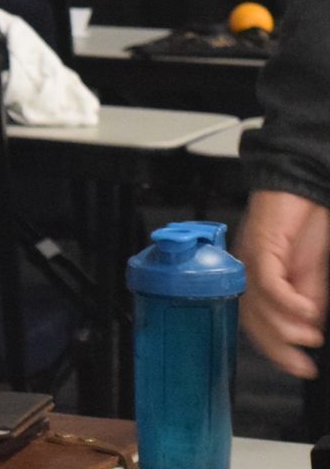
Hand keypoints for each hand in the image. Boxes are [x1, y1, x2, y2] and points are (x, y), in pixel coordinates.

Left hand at [241, 188, 329, 376]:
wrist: (301, 189)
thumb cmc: (304, 226)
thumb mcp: (311, 273)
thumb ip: (307, 299)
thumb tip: (308, 327)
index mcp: (255, 280)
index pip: (254, 322)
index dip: (274, 349)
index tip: (297, 368)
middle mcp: (246, 272)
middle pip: (251, 318)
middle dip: (277, 347)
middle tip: (301, 364)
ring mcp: (250, 259)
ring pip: (257, 303)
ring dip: (284, 326)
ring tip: (309, 337)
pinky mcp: (261, 246)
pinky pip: (268, 280)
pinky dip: (288, 300)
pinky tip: (307, 310)